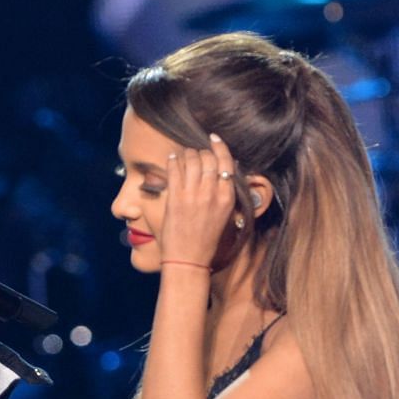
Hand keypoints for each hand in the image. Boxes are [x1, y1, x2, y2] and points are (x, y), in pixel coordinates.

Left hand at [155, 133, 241, 267]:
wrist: (188, 260)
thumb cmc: (206, 240)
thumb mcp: (224, 215)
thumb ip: (223, 193)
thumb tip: (223, 171)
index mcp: (227, 197)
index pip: (226, 162)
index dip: (219, 146)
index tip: (214, 138)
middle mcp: (212, 193)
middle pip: (208, 157)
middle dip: (200, 152)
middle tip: (195, 154)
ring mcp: (193, 194)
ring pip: (191, 159)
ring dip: (186, 154)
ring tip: (183, 157)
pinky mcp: (176, 197)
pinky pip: (174, 169)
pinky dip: (173, 161)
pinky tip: (172, 159)